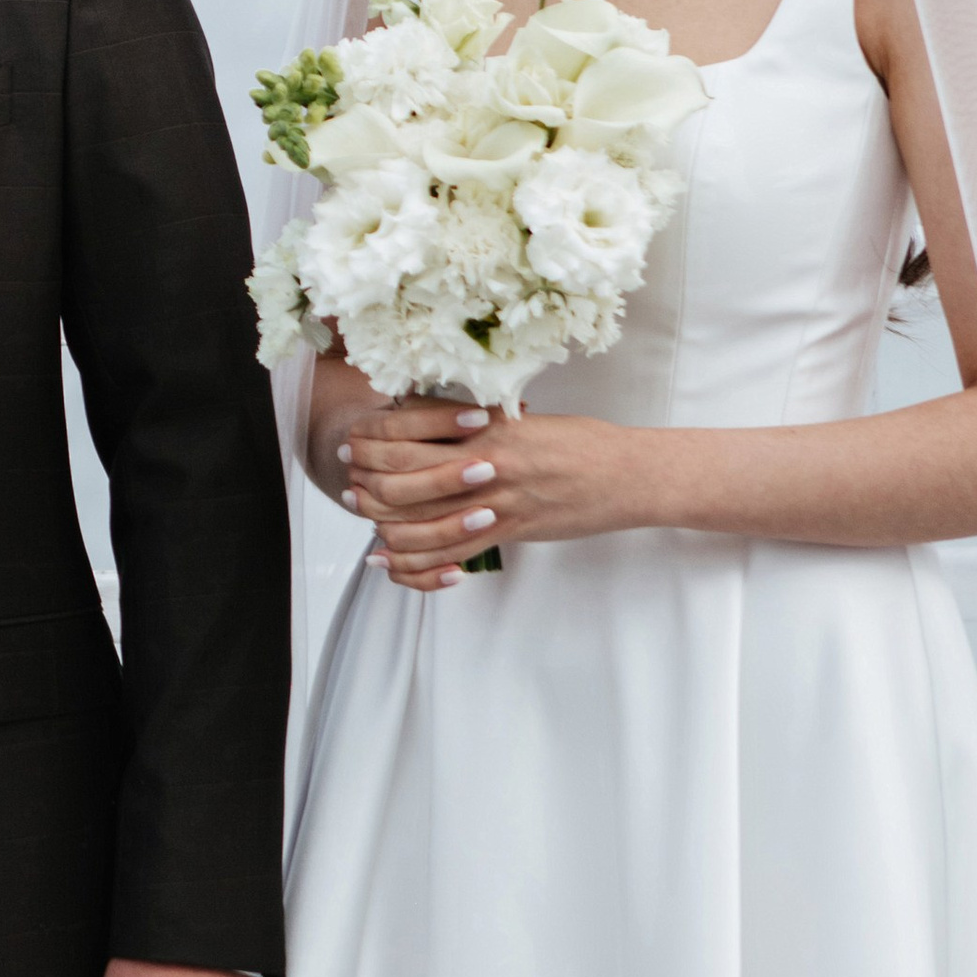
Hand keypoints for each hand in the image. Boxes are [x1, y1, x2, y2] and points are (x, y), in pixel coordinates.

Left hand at [335, 397, 644, 588]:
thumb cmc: (582, 443)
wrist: (627, 475)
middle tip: (349, 481)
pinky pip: (449, 551)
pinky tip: (391, 558)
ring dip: (382, 520)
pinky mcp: (509, 531)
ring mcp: (495, 499)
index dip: (373, 436)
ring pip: (418, 516)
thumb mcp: (525, 419)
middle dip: (366, 478)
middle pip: (402, 472)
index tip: (356, 439)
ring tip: (365, 518)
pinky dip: (414, 559)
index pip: (409, 427)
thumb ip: (481, 420)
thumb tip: (438, 417)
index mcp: (486, 424)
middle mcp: (484, 460)